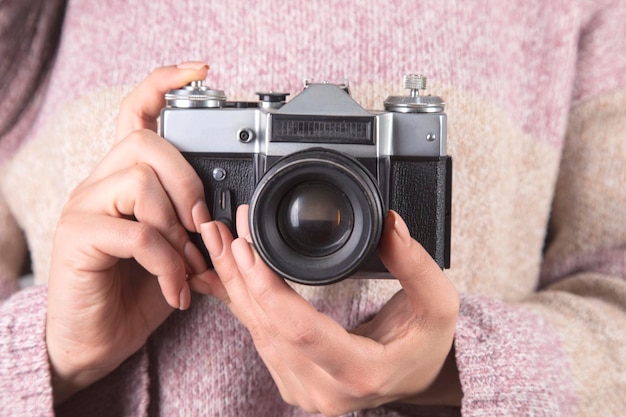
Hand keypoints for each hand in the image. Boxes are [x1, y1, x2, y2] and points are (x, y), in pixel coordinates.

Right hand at [46, 62, 220, 404]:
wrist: (98, 339)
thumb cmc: (139, 290)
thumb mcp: (178, 248)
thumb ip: (192, 219)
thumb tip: (223, 210)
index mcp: (126, 178)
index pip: (135, 111)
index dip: (165, 84)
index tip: (201, 71)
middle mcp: (100, 182)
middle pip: (145, 143)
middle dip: (187, 182)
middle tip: (200, 226)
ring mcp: (83, 206)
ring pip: (140, 183)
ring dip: (177, 231)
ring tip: (187, 268)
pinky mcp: (76, 237)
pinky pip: (135, 233)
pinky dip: (166, 263)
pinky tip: (175, 289)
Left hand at [200, 206, 459, 415]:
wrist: (416, 377)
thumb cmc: (427, 345)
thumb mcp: (438, 304)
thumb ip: (416, 265)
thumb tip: (390, 224)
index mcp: (360, 373)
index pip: (299, 330)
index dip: (267, 288)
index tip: (247, 247)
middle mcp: (325, 390)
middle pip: (267, 328)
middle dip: (239, 276)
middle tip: (221, 231)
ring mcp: (305, 390)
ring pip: (256, 332)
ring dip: (234, 284)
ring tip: (220, 242)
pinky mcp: (293, 382)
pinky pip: (259, 337)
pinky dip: (240, 301)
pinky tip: (225, 272)